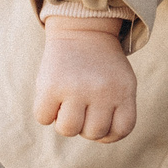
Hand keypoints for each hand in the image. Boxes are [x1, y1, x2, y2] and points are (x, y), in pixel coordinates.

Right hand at [34, 25, 137, 141]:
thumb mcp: (121, 82)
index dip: (109, 132)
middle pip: (93, 133)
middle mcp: (102, 90)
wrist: (83, 29)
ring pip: (68, 130)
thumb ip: (117, 110)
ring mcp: (76, 88)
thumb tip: (99, 137)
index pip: (121, 130)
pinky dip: (46, 112)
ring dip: (65, 121)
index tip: (101, 119)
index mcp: (124, 90)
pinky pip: (44, 118)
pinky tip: (53, 96)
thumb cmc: (102, 65)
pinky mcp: (51, 85)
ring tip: (67, 104)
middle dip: (86, 125)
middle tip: (82, 106)